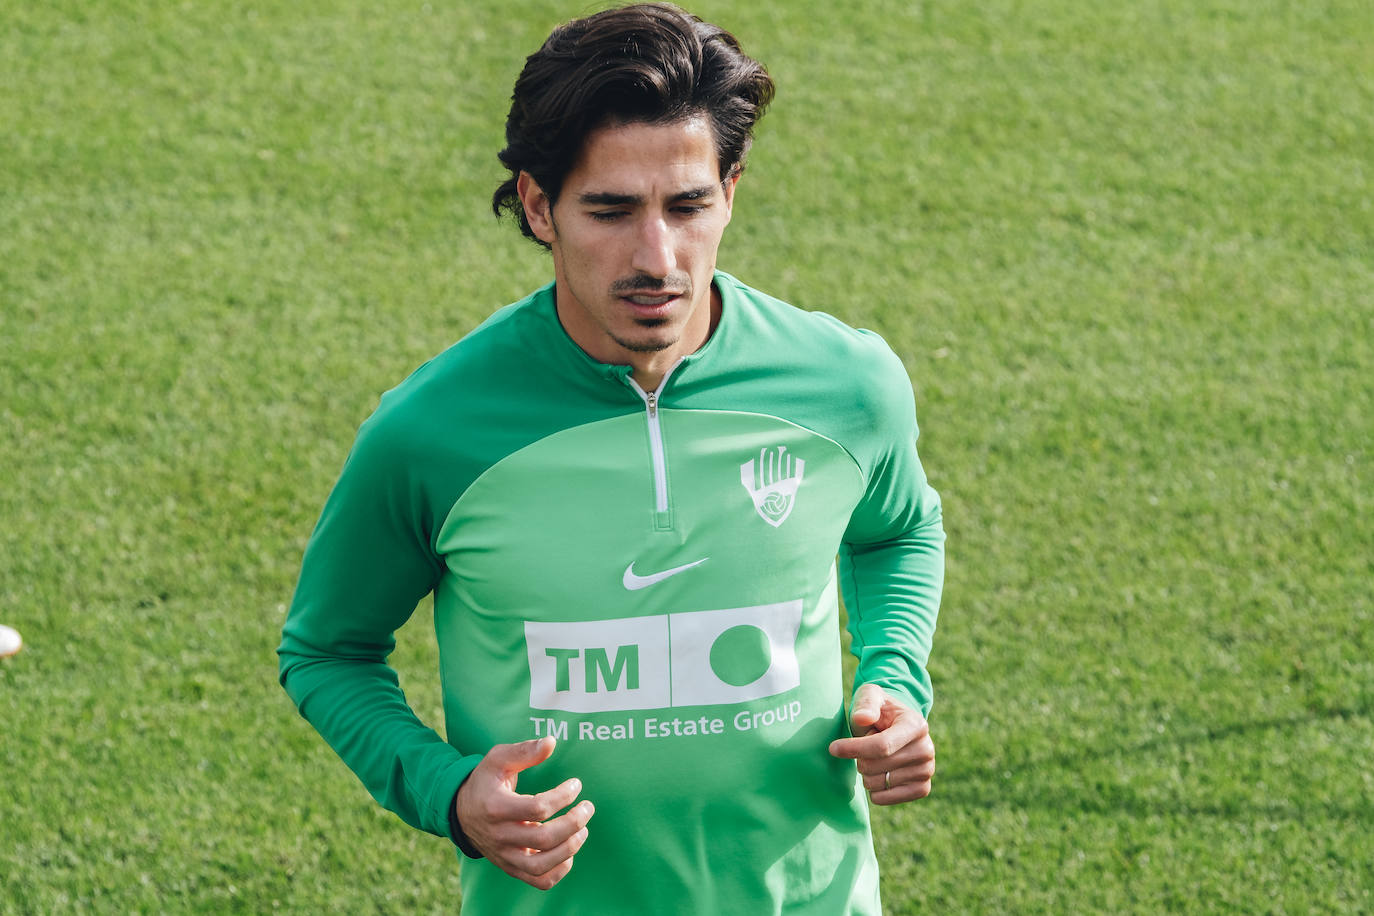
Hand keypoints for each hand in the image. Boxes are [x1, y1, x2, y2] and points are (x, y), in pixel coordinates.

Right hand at [454, 736, 593, 889]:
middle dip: (573, 823)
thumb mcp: (498, 759)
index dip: (562, 796)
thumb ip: (524, 751)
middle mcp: (498, 836)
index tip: (576, 784)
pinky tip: (569, 852)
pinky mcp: (510, 867)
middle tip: (588, 807)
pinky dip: (559, 871)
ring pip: (541, 866)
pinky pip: (538, 880)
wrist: (461, 811)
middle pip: (543, 839)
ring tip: (583, 830)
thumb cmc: (485, 781)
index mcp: (495, 807)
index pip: (537, 808)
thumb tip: (552, 742)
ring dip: (570, 849)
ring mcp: (504, 855)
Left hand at [828, 683, 934, 804]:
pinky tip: (878, 774)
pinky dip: (874, 790)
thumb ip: (865, 703)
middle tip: (866, 745)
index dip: (855, 748)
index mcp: (916, 725)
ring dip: (866, 773)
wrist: (895, 725)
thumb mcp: (870, 695)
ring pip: (878, 784)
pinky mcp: (922, 788)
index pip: (882, 746)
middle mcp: (926, 749)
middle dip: (860, 758)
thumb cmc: (878, 710)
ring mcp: (926, 770)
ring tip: (875, 757)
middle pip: (876, 766)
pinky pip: (885, 799)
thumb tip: (862, 718)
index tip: (833, 748)